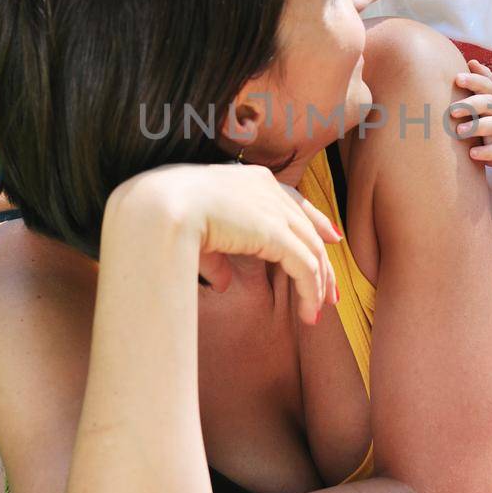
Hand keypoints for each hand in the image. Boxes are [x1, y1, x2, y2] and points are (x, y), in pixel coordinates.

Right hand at [110, 163, 340, 324]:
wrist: (160, 206)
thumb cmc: (166, 214)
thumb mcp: (196, 234)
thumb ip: (215, 256)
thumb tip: (222, 283)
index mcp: (249, 179)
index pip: (293, 199)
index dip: (315, 219)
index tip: (332, 237)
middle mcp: (268, 188)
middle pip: (308, 227)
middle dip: (324, 260)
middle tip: (330, 290)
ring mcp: (274, 209)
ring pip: (312, 250)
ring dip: (318, 284)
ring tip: (318, 311)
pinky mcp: (277, 233)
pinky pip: (305, 267)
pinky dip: (311, 291)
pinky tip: (309, 313)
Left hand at [449, 60, 491, 166]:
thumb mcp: (491, 95)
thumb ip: (483, 78)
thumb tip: (472, 61)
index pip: (485, 85)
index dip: (473, 81)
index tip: (457, 79)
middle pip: (488, 104)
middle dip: (470, 105)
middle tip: (452, 110)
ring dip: (476, 127)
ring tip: (459, 131)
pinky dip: (485, 152)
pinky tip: (472, 153)